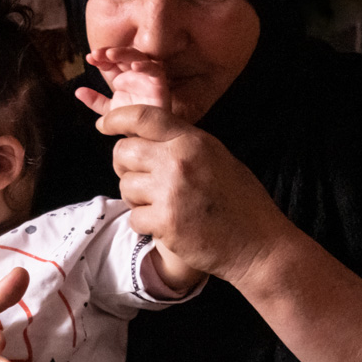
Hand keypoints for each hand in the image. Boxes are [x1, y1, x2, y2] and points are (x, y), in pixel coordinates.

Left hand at [76, 46, 171, 118]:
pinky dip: (146, 66)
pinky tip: (135, 66)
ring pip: (138, 57)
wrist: (149, 134)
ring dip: (124, 53)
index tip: (89, 58)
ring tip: (110, 54)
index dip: (100, 58)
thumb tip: (78, 91)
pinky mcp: (160, 83)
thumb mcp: (110, 110)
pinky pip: (155, 69)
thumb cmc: (133, 118)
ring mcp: (147, 76)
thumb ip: (95, 101)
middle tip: (96, 54)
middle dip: (109, 52)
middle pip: (123, 55)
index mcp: (123, 77)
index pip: (110, 62)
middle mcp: (135, 73)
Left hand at [94, 100, 292, 285]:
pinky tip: (166, 224)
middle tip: (139, 178)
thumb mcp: (217, 157)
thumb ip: (183, 145)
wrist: (257, 244)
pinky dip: (145, 223)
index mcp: (192, 141)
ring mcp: (169, 193)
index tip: (104, 125)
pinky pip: (134, 217)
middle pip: (123, 152)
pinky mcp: (164, 223)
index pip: (144, 117)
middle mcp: (178, 162)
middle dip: (124, 165)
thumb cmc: (240, 201)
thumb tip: (145, 137)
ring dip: (136, 198)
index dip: (117, 118)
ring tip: (161, 204)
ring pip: (124, 186)